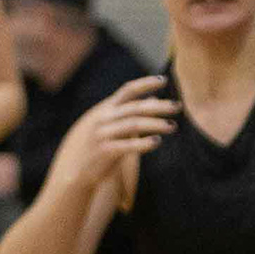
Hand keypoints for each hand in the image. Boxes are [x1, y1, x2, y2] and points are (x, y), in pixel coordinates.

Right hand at [50, 76, 177, 198]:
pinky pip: (126, 145)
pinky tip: (157, 142)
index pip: (127, 91)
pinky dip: (143, 142)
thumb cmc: (99, 147)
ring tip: (172, 127)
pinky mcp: (104, 152)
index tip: (164, 80)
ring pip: (133, 124)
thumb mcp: (112, 126)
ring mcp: (102, 135)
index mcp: (106, 110)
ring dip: (155, 124)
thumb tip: (154, 100)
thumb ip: (131, 113)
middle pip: (135, 107)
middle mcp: (103, 119)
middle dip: (159, 106)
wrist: (76, 173)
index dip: (145, 83)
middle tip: (178, 106)